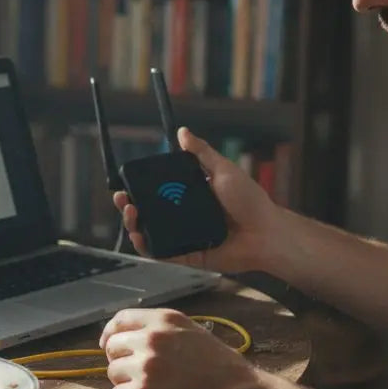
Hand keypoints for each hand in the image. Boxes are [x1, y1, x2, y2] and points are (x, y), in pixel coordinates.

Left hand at [99, 308, 260, 388]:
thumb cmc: (220, 366)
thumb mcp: (191, 332)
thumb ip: (161, 329)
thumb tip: (128, 335)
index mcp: (163, 319)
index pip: (120, 320)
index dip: (110, 334)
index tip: (109, 346)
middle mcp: (151, 338)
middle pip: (112, 348)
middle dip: (121, 361)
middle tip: (138, 375)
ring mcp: (145, 366)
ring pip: (112, 373)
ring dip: (126, 383)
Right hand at [114, 127, 278, 274]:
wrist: (265, 232)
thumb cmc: (250, 201)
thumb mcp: (223, 170)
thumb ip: (202, 153)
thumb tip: (183, 132)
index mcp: (191, 196)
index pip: (158, 192)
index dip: (140, 189)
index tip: (127, 183)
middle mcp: (185, 217)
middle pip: (149, 213)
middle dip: (130, 207)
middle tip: (122, 199)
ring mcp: (185, 237)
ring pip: (151, 233)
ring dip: (134, 226)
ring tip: (130, 214)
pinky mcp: (188, 256)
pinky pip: (162, 253)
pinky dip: (147, 248)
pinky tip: (139, 237)